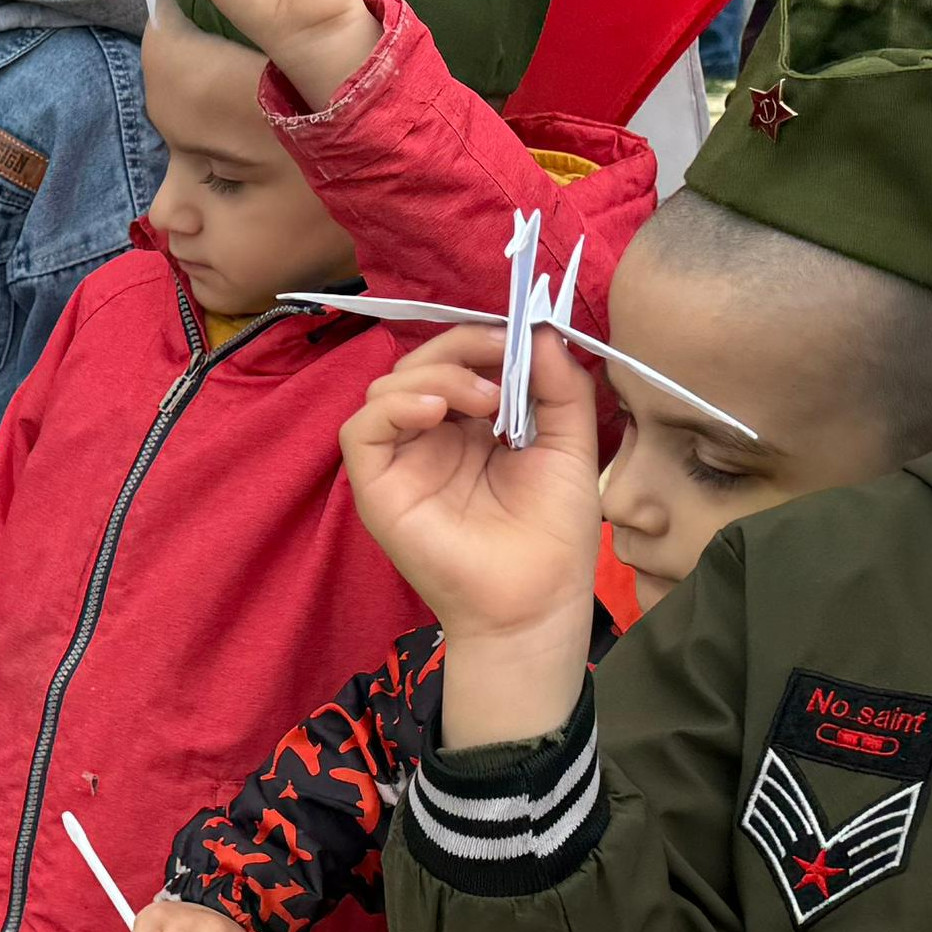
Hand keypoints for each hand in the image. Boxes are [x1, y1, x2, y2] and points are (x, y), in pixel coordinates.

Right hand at [342, 325, 601, 746]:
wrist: (536, 601)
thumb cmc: (553, 534)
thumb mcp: (571, 444)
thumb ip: (561, 387)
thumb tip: (539, 331)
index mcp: (474, 426)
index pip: (459, 361)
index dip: (483, 340)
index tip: (519, 336)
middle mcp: (432, 437)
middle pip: (420, 365)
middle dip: (460, 348)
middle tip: (501, 358)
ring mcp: (402, 462)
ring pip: (386, 388)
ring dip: (434, 376)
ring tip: (483, 399)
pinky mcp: (378, 488)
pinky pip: (360, 431)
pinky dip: (392, 408)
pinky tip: (433, 413)